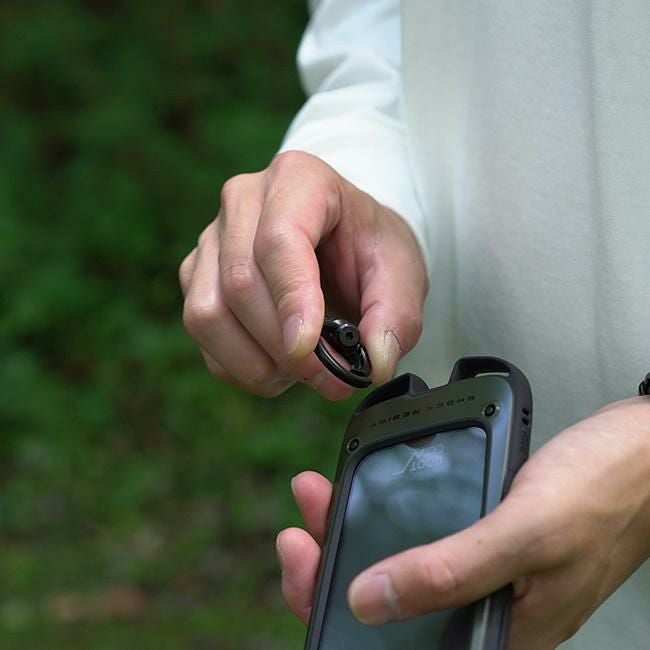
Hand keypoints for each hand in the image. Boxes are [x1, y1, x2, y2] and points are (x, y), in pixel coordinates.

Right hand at [179, 151, 427, 398]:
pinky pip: (201, 332)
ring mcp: (212, 238)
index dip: (291, 299)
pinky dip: (239, 364)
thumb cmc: (369, 248)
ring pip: (207, 312)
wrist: (344, 241)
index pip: (279, 240)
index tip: (309, 347)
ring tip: (303, 372)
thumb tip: (375, 363)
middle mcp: (243, 201)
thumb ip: (396, 314)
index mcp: (299, 180)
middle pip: (240, 282)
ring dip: (255, 361)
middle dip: (282, 346)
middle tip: (329, 379)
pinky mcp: (197, 275)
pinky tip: (277, 365)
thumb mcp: (401, 272)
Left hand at [276, 397, 649, 648]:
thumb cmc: (601, 491)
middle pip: (385, 599)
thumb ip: (450, 573)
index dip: (332, 607)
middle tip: (304, 518)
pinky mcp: (482, 535)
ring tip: (321, 494)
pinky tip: (366, 490)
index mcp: (494, 632)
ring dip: (353, 529)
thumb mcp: (524, 534)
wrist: (642, 450)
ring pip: (398, 560)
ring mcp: (481, 569)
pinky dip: (386, 511)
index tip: (300, 556)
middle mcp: (481, 607)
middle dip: (332, 559)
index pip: (392, 642)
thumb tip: (369, 602)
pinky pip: (421, 531)